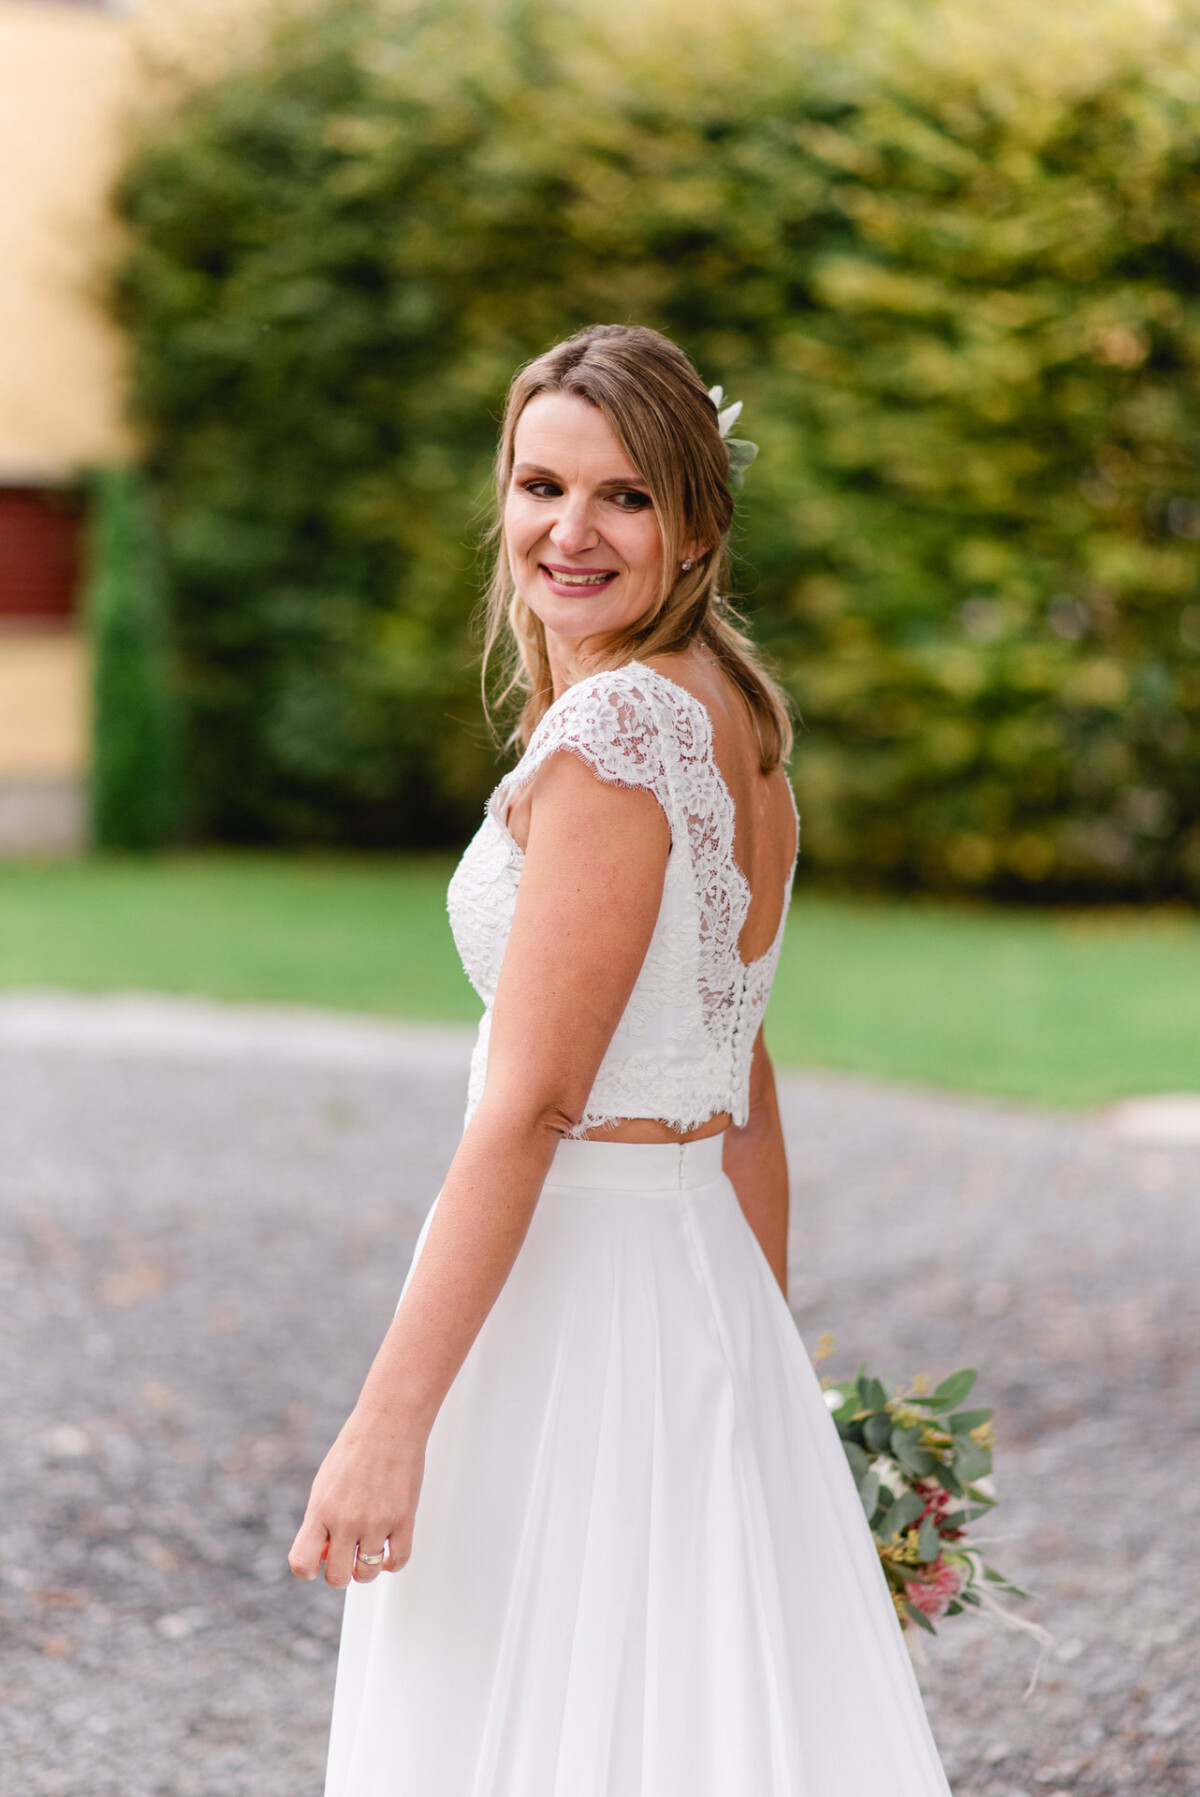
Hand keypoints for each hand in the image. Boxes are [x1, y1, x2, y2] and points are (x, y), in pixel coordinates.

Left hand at [288, 1407, 427, 1587]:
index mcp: (320, 1510)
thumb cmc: (354, 1451)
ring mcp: (376, 1522)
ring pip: (367, 1574)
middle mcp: (346, 1521)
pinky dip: (391, 1564)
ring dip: (367, 1569)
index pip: (302, 1563)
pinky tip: (388, 1552)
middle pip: (337, 1578)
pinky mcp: (403, 1519)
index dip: (308, 1570)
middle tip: (348, 1557)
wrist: (388, 1424)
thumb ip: (320, 1521)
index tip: (318, 1562)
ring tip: (369, 1551)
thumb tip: (324, 1556)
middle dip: (341, 1573)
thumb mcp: (324, 1484)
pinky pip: (398, 1561)